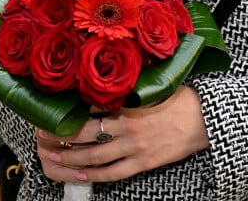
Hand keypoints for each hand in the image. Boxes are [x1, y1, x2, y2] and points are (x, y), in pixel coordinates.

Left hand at [36, 85, 208, 182]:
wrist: (204, 119)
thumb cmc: (181, 97)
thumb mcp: (154, 83)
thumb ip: (131, 82)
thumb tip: (109, 71)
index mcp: (130, 102)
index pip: (92, 106)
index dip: (70, 109)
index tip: (52, 108)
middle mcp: (128, 126)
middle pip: (86, 134)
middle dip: (61, 135)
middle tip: (42, 134)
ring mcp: (134, 147)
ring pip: (94, 157)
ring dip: (70, 158)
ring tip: (52, 156)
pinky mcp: (142, 163)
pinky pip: (112, 174)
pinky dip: (92, 175)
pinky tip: (78, 174)